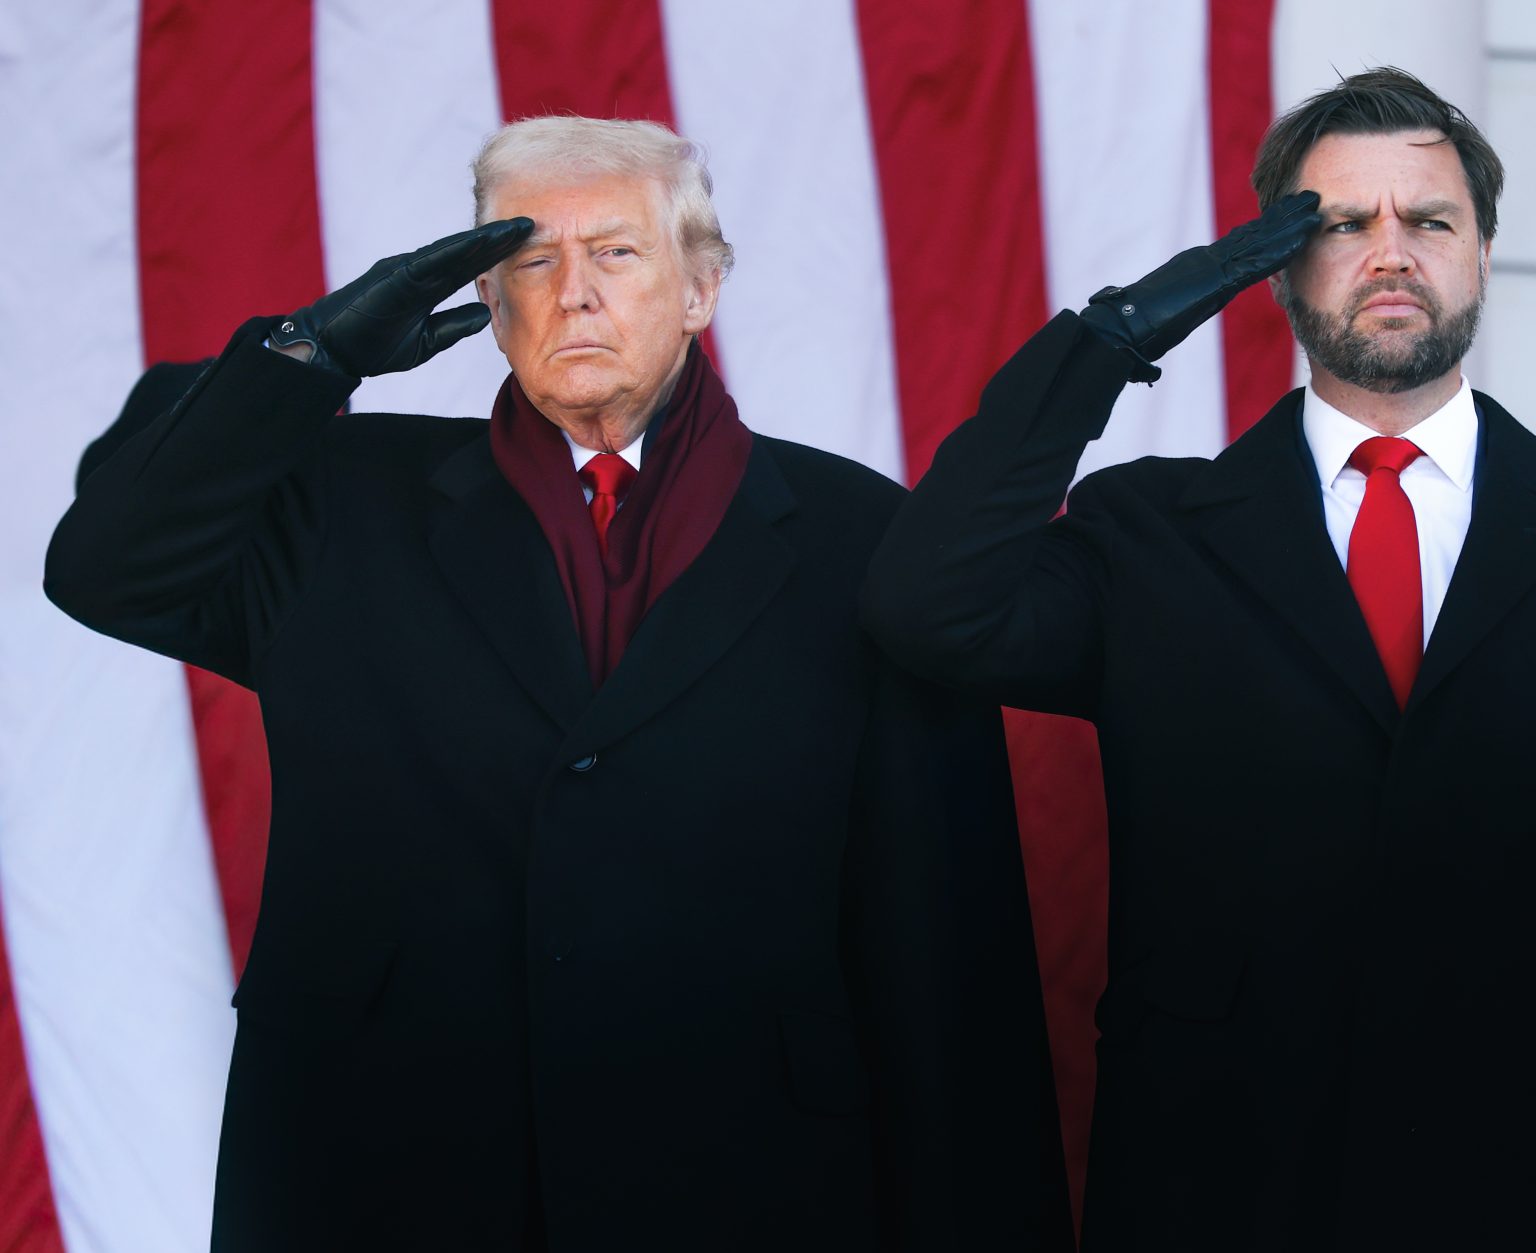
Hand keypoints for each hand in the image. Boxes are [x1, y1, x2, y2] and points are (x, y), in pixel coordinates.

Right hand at [270, 218, 534, 376]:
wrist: (332, 350)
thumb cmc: (372, 344)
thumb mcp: (425, 340)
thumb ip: (453, 325)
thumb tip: (485, 314)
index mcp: (426, 284)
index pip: (469, 265)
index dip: (498, 253)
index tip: (529, 243)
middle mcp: (418, 270)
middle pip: (466, 251)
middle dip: (499, 239)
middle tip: (533, 223)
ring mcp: (405, 271)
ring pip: (452, 251)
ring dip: (484, 239)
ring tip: (514, 228)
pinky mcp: (393, 278)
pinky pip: (428, 262)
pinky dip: (453, 252)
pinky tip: (477, 243)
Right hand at [1079, 190, 1320, 381]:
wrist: (1120, 326)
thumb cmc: (1132, 330)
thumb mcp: (1164, 320)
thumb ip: (1175, 316)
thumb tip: (1166, 333)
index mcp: (1197, 269)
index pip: (1236, 246)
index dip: (1263, 230)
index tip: (1285, 217)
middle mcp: (1206, 260)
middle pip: (1251, 234)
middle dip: (1282, 216)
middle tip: (1309, 197)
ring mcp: (1211, 266)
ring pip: (1258, 240)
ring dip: (1289, 223)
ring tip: (1314, 204)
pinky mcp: (1216, 279)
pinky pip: (1256, 261)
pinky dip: (1281, 248)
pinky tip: (1303, 237)